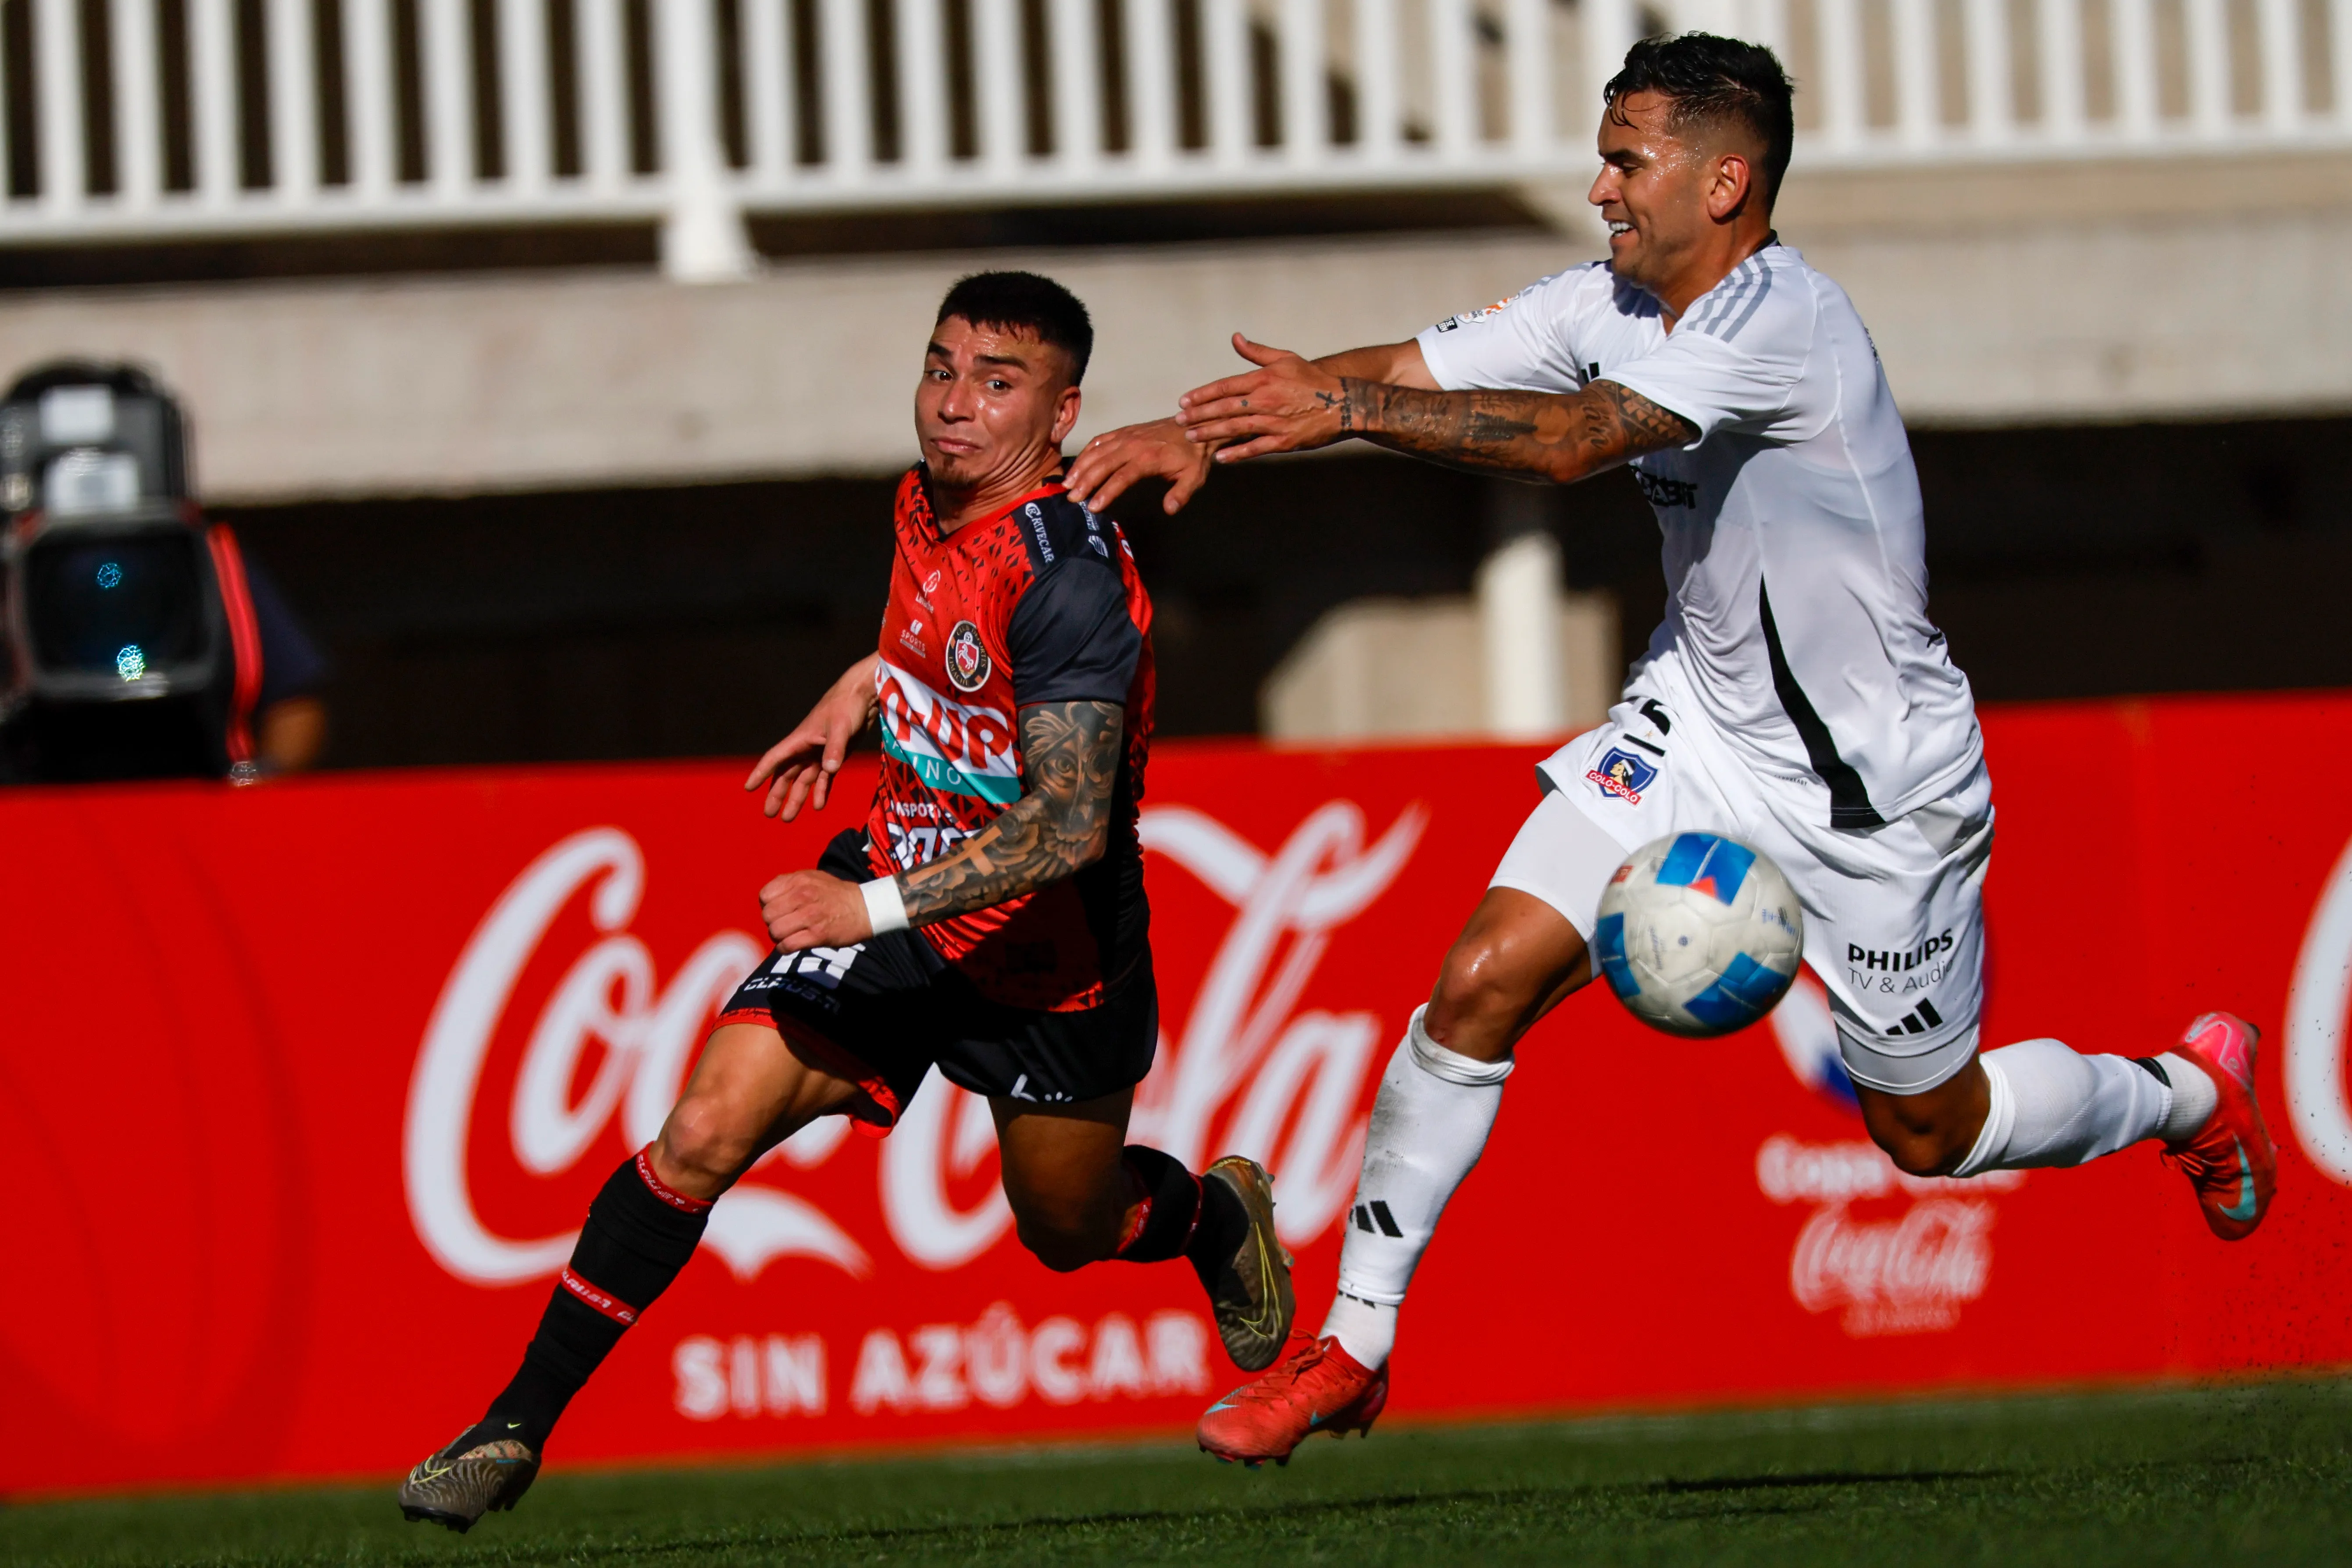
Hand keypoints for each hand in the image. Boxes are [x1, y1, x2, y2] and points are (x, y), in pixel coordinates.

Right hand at [746, 656, 878, 819]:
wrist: (863, 695)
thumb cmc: (847, 705)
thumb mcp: (840, 727)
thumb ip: (834, 748)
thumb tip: (829, 769)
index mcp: (800, 739)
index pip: (775, 758)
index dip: (761, 773)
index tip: (748, 788)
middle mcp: (806, 748)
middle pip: (787, 774)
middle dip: (777, 794)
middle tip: (769, 814)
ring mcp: (820, 752)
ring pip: (803, 779)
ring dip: (796, 798)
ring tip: (788, 817)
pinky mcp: (835, 755)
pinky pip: (824, 778)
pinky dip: (821, 791)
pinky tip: (818, 805)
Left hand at [759, 868, 872, 950]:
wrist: (864, 908)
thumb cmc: (835, 894)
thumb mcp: (812, 877)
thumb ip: (790, 884)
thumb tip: (767, 898)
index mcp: (799, 881)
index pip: (765, 896)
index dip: (769, 905)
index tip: (780, 909)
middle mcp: (803, 896)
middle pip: (767, 915)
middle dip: (773, 922)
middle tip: (784, 923)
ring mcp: (810, 916)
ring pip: (775, 931)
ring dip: (779, 936)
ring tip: (789, 934)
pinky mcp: (817, 935)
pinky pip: (787, 945)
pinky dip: (785, 948)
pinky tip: (792, 944)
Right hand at [1065, 418, 1216, 514]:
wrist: (1195, 426)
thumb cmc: (1192, 455)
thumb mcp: (1194, 476)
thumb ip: (1181, 493)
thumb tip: (1169, 509)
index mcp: (1149, 458)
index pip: (1122, 476)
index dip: (1106, 492)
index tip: (1093, 506)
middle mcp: (1133, 445)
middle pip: (1103, 463)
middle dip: (1085, 481)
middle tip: (1071, 497)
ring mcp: (1127, 436)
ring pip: (1097, 450)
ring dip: (1081, 466)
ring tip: (1067, 482)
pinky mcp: (1124, 431)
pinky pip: (1101, 440)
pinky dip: (1087, 451)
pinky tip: (1078, 463)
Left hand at [1175, 334, 1350, 461]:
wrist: (1343, 402)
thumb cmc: (1312, 378)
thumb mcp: (1285, 358)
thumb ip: (1256, 351)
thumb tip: (1234, 338)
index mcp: (1263, 379)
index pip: (1224, 387)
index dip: (1201, 395)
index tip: (1184, 402)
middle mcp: (1265, 400)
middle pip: (1224, 408)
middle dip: (1199, 416)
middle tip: (1179, 422)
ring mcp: (1274, 422)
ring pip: (1235, 427)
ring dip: (1210, 433)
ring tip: (1191, 437)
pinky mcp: (1284, 440)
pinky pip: (1255, 448)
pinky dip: (1237, 453)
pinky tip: (1220, 458)